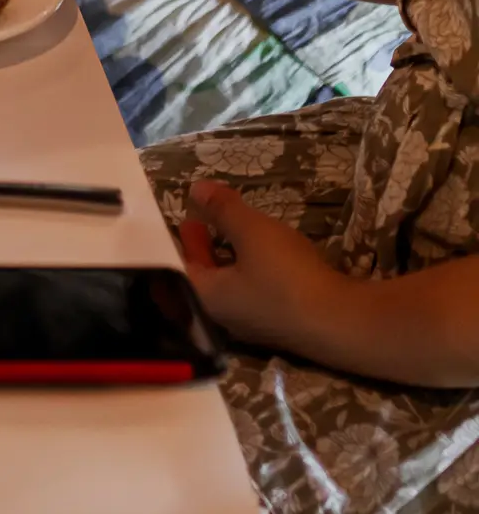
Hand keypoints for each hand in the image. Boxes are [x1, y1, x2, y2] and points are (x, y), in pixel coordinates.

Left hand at [174, 177, 353, 358]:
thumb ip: (223, 210)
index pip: (175, 268)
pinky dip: (247, 270)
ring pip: (227, 286)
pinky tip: (261, 257)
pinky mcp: (278, 325)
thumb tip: (196, 189)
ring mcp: (252, 324)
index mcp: (204, 297)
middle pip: (201, 278)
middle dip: (198, 250)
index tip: (176, 222)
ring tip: (225, 234)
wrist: (341, 323)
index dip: (174, 243)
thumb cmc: (285, 276)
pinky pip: (251, 293)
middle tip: (195, 223)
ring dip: (223, 258)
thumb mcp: (251, 231)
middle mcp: (222, 317)